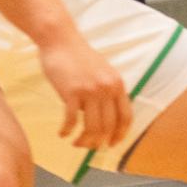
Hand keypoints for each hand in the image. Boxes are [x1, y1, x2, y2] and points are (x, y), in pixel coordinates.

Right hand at [39, 30, 132, 149]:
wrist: (60, 39)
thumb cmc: (78, 55)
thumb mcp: (102, 71)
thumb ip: (107, 90)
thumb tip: (105, 117)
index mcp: (117, 84)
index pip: (126, 117)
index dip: (120, 135)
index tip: (112, 144)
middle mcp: (106, 88)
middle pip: (108, 127)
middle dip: (98, 142)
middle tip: (88, 146)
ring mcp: (89, 91)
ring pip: (92, 128)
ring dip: (83, 141)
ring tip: (75, 142)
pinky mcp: (71, 92)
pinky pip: (71, 120)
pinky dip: (67, 131)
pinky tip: (62, 133)